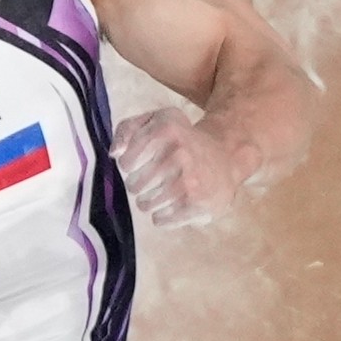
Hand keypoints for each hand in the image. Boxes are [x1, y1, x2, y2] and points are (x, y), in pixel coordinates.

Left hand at [113, 106, 257, 225]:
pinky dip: (161, 217)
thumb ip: (127, 129)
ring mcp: (189, 181)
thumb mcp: (158, 120)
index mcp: (166, 129)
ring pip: (145, 204)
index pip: (126, 163)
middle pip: (134, 186)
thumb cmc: (183, 139)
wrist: (226, 157)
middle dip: (138, 185)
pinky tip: (172, 205)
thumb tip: (115, 153)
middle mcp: (179, 153)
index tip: (141, 163)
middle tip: (154, 180)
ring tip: (162, 193)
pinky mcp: (198, 204)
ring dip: (149, 202)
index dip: (130, 165)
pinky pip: (161, 220)